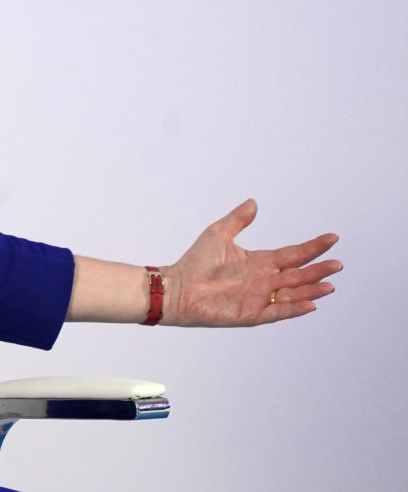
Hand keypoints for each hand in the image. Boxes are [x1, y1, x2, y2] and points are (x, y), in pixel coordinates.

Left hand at [163, 199, 340, 326]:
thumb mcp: (218, 233)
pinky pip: (277, 311)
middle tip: (338, 264)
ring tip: (330, 284)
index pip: (293, 254)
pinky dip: (294, 308)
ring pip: (293, 294)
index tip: (332, 238)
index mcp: (260, 262)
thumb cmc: (195, 261)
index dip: (313, 247)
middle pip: (298, 275)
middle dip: (318, 270)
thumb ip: (238, 219)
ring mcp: (259, 297)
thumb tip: (253, 202)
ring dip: (311, 290)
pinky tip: (310, 304)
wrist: (177, 287)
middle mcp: (264, 280)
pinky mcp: (251, 313)